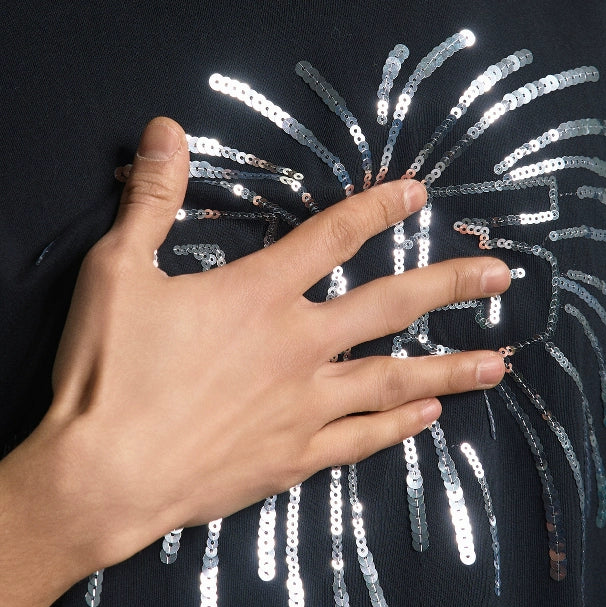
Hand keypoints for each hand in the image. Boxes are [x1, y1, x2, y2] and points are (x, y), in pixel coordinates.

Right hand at [44, 117, 509, 572]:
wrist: (101, 479)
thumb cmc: (107, 373)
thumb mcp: (116, 270)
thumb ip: (152, 198)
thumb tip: (167, 127)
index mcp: (259, 295)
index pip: (333, 236)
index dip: (378, 208)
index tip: (419, 193)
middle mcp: (297, 345)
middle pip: (391, 305)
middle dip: (451, 285)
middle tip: (503, 276)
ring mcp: (304, 407)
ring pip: (395, 379)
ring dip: (450, 367)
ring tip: (499, 361)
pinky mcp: (294, 459)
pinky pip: (362, 439)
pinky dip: (399, 427)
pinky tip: (430, 419)